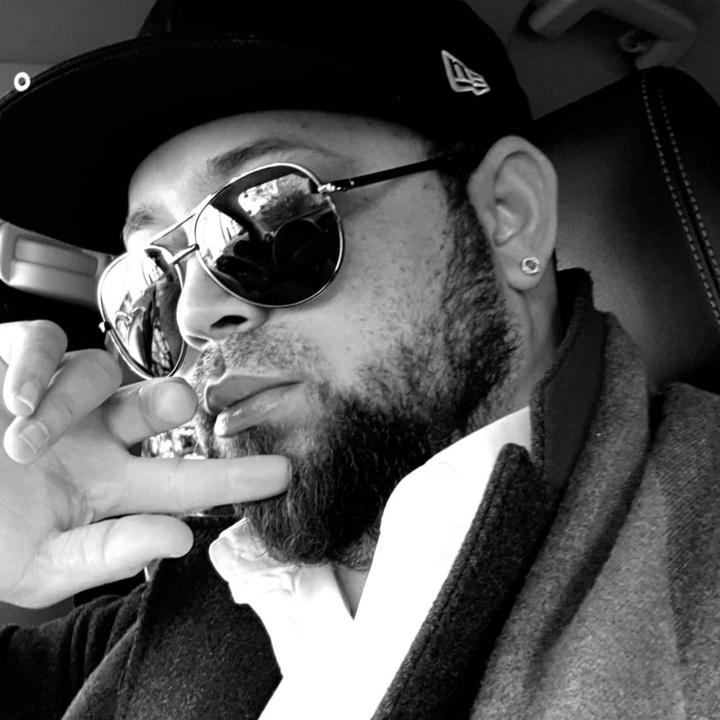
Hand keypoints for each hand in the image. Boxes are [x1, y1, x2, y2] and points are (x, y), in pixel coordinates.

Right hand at [0, 320, 289, 607]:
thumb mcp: (37, 567)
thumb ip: (105, 555)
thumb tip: (177, 540)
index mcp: (106, 486)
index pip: (182, 481)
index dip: (230, 478)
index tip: (282, 474)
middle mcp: (92, 437)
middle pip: (155, 408)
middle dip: (173, 402)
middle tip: (178, 405)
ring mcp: (57, 400)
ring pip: (98, 374)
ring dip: (65, 405)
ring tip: (22, 443)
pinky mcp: (14, 365)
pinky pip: (40, 342)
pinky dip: (32, 366)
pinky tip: (15, 398)